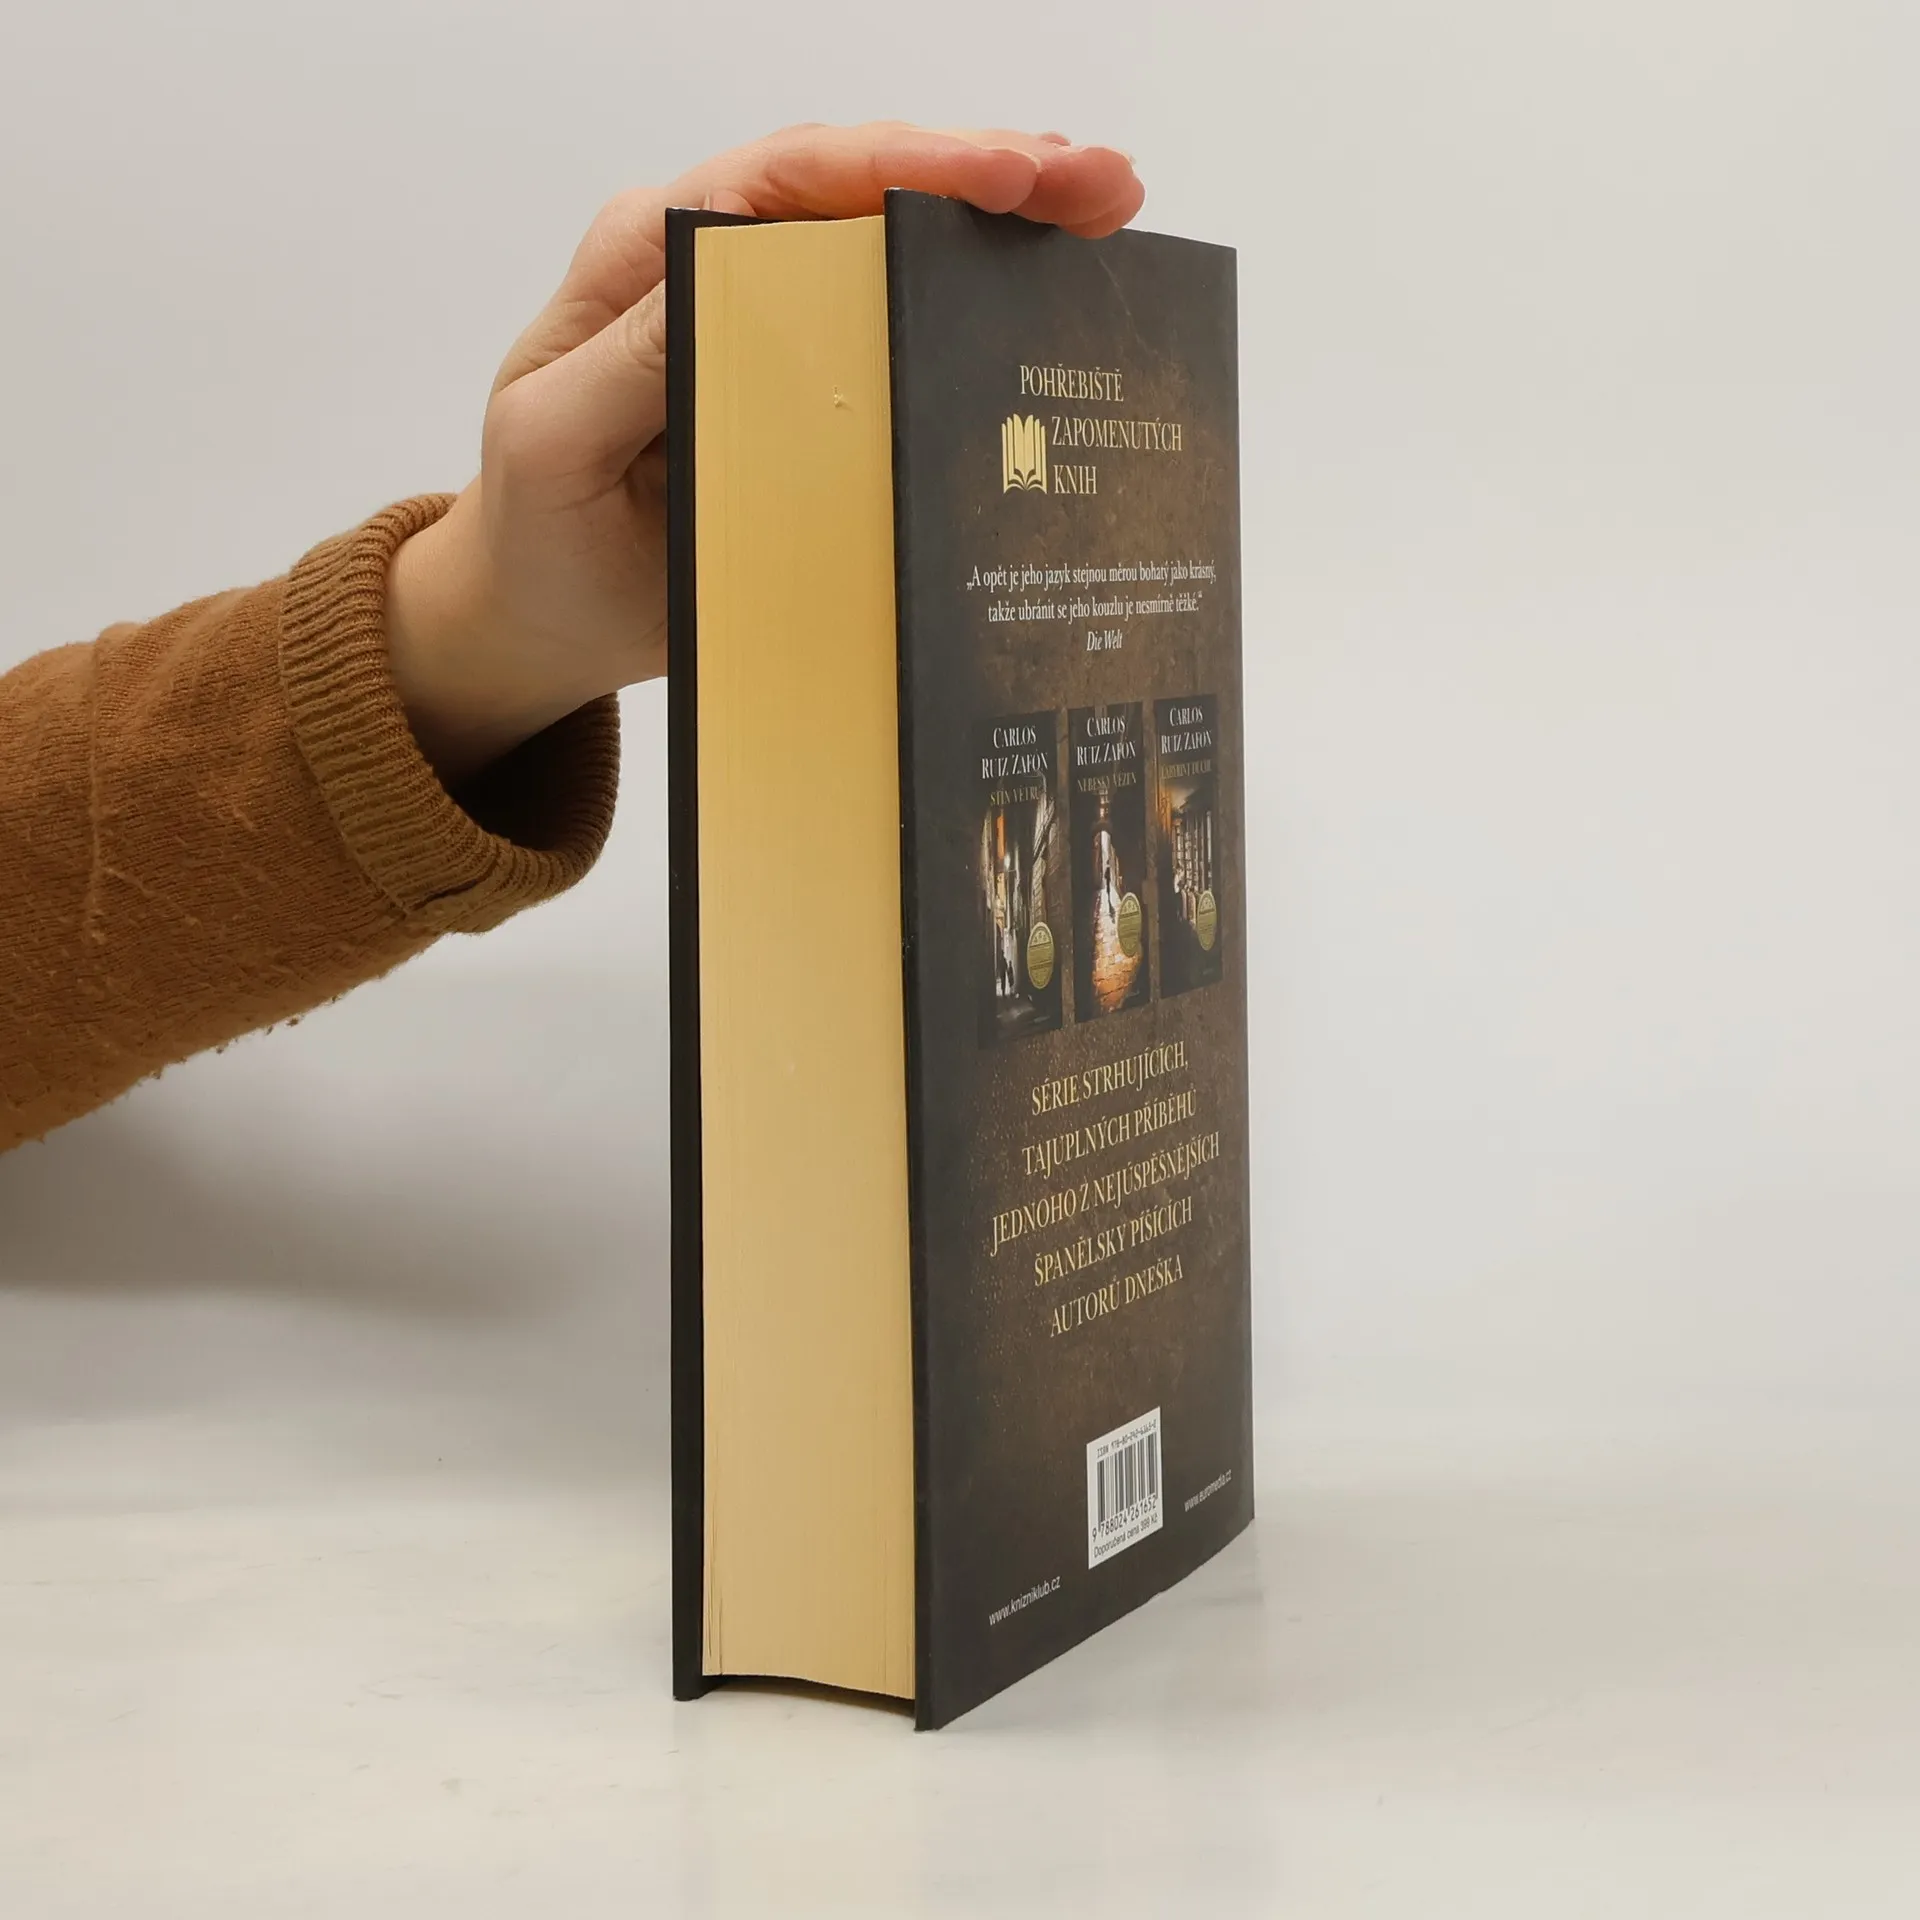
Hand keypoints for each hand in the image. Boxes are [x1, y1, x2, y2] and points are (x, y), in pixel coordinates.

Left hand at [383, 122, 1144, 783]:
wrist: (542, 614)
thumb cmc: (538, 531)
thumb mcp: (555, 442)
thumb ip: (636, 360)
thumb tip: (731, 285)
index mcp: (651, 259)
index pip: (788, 179)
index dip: (905, 162)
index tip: (1006, 174)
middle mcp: (717, 267)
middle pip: (864, 186)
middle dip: (991, 171)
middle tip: (1103, 185)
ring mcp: (771, 326)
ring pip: (896, 243)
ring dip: (1005, 222)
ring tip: (1105, 214)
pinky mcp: (807, 387)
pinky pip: (898, 327)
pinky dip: (977, 302)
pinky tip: (1050, 293)